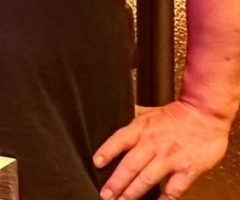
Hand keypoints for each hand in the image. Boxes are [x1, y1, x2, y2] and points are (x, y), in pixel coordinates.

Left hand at [93, 101, 229, 199]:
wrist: (206, 114)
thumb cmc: (177, 114)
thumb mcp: (149, 112)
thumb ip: (133, 120)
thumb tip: (115, 117)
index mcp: (142, 129)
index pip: (119, 140)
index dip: (106, 151)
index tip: (97, 163)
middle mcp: (153, 144)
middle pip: (130, 166)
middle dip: (116, 183)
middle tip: (106, 194)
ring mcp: (170, 158)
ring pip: (147, 179)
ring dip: (132, 192)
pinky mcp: (187, 170)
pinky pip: (173, 189)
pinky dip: (164, 199)